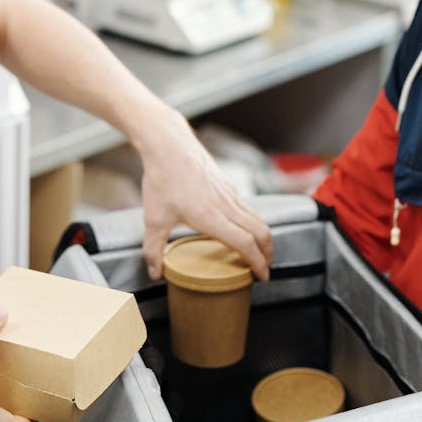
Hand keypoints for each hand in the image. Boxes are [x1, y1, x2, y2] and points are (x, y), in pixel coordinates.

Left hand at [137, 110, 272, 281]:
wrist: (168, 145)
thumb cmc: (162, 179)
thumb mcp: (153, 219)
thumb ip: (154, 250)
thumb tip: (155, 273)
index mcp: (211, 216)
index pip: (245, 244)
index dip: (258, 263)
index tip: (262, 276)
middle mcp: (226, 205)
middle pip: (261, 232)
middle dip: (268, 253)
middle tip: (265, 269)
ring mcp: (229, 194)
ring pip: (257, 218)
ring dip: (263, 238)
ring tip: (258, 252)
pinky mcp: (227, 186)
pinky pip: (247, 208)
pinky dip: (252, 224)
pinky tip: (240, 229)